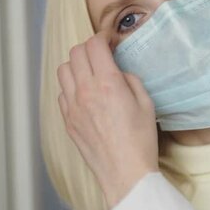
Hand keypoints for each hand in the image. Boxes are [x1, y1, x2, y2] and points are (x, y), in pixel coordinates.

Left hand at [57, 33, 158, 208]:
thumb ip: (130, 80)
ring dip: (77, 64)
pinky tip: (86, 93)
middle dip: (89, 47)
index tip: (110, 40)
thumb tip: (118, 72)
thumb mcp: (146, 103)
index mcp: (108, 83)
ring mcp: (73, 106)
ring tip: (90, 71)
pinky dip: (71, 85)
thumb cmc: (141, 140)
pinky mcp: (68, 120)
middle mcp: (86, 91)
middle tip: (102, 53)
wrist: (125, 172)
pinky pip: (62, 92)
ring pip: (63, 70)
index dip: (103, 37)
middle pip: (76, 53)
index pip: (94, 45)